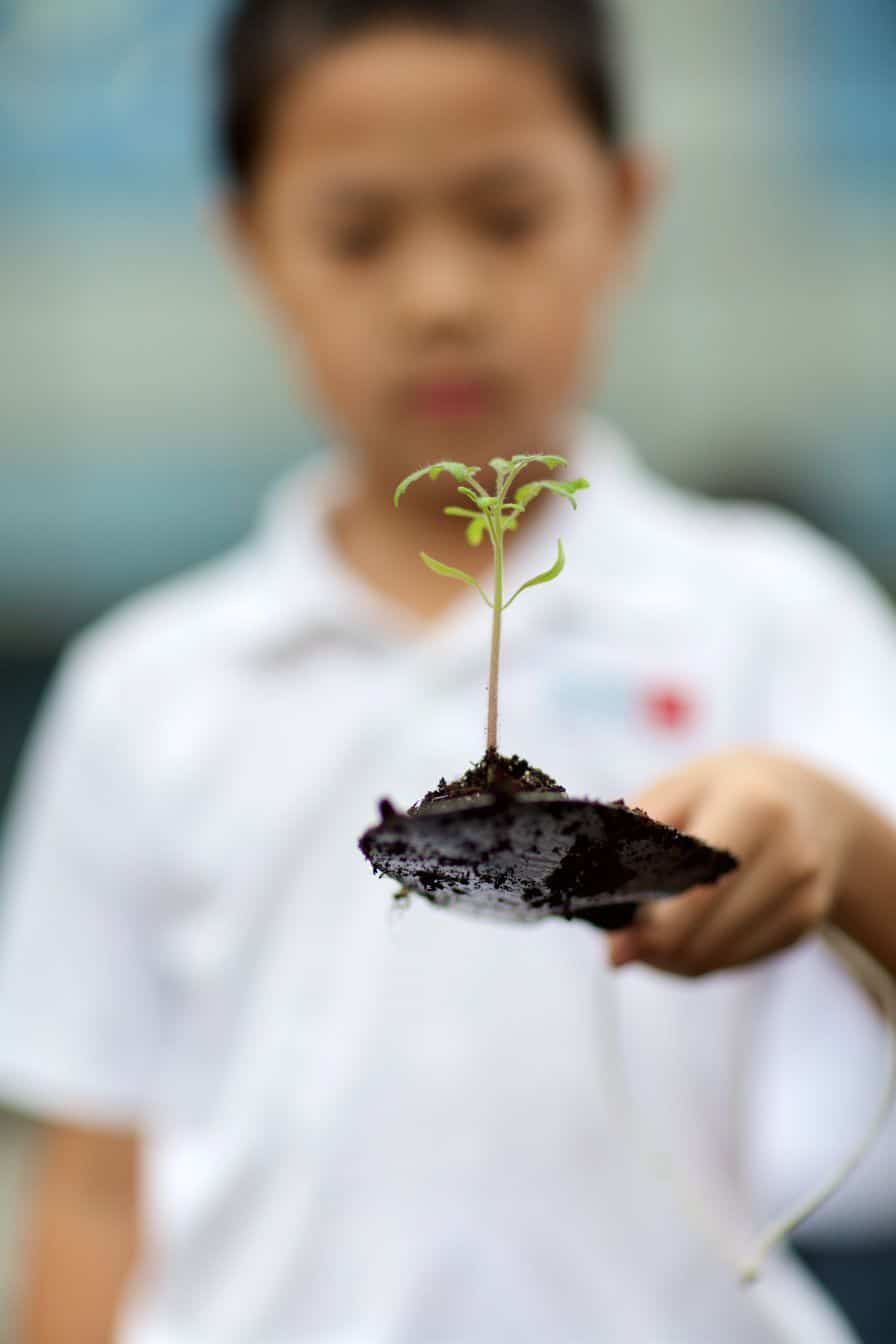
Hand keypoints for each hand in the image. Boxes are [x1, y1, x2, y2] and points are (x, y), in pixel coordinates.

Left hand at [607, 751, 863, 977]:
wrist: (809, 799)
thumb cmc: (722, 793)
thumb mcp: (675, 793)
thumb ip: (635, 851)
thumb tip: (614, 940)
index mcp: (753, 809)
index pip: (696, 890)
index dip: (651, 927)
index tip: (616, 941)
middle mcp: (788, 855)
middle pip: (703, 936)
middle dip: (654, 948)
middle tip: (623, 941)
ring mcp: (803, 893)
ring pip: (716, 958)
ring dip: (673, 958)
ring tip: (651, 933)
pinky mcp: (806, 923)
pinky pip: (736, 962)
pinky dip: (702, 957)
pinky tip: (689, 930)